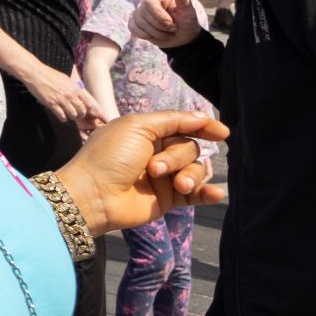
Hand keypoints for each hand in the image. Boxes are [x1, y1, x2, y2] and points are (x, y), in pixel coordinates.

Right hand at [23, 61, 102, 126]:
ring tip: (69, 116)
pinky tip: (61, 117)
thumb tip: (79, 93)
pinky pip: (61, 115)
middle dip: (81, 115)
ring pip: (72, 114)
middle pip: (81, 110)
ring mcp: (61, 100)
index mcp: (74, 88)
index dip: (92, 110)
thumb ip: (73, 87)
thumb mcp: (66, 79)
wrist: (35, 73)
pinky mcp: (52, 104)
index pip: (88, 102)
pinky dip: (63, 118)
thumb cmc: (49, 74)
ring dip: (72, 117)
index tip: (94, 114)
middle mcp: (70, 95)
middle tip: (78, 115)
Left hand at [60, 110, 228, 234]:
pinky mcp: (168, 199)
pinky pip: (196, 195)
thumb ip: (172, 120)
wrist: (94, 195)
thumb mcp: (137, 127)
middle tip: (155, 168)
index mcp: (147, 132)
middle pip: (190, 148)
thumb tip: (201, 117)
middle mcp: (157, 153)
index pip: (183, 125)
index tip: (222, 133)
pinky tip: (215, 193)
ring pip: (196, 170)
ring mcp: (164, 177)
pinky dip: (208, 193)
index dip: (203, 126)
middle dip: (178, 157)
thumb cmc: (109, 156)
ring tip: (176, 185)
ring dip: (190, 176)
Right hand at [131, 0, 206, 48]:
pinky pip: (133, 28)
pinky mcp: (135, 21)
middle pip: (143, 13)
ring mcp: (140, 11)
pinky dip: (146, 35)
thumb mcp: (188, 11)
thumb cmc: (186, 22)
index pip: (150, 2)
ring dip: (156, 33)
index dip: (159, 15)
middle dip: (159, 26)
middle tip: (172, 29)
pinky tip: (156, 34)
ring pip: (139, 23)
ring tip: (167, 33)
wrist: (183, 37)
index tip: (171, 24)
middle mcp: (148, 0)